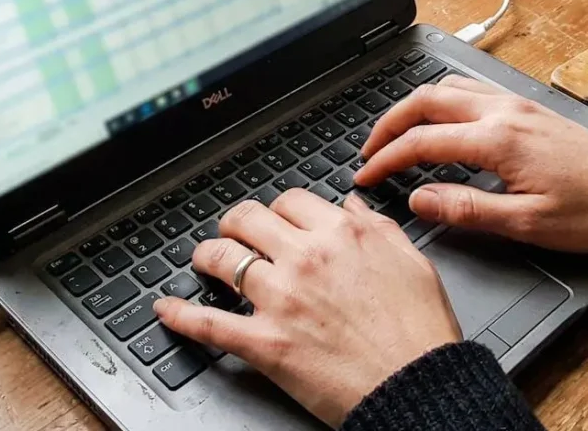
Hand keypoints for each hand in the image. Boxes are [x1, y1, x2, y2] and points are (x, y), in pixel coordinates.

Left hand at [154, 190, 461, 426]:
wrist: (418, 386)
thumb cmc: (420, 333)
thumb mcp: (413, 262)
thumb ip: (378, 226)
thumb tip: (351, 204)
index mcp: (343, 234)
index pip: (290, 201)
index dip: (278, 211)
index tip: (276, 222)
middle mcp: (307, 258)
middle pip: (247, 220)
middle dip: (236, 224)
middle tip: (234, 235)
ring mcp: (281, 300)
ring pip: (222, 259)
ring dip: (206, 257)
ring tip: (203, 261)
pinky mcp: (265, 343)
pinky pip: (209, 324)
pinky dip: (180, 315)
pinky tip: (166, 309)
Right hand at [356, 76, 587, 252]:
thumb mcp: (525, 224)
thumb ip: (466, 209)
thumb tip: (419, 199)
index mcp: (498, 139)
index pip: (422, 142)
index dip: (385, 159)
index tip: (364, 176)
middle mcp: (504, 112)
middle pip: (426, 100)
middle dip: (388, 123)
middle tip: (367, 150)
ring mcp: (517, 105)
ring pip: (448, 89)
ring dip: (414, 107)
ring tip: (395, 135)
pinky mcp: (529, 109)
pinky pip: (471, 92)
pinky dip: (441, 102)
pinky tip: (440, 123)